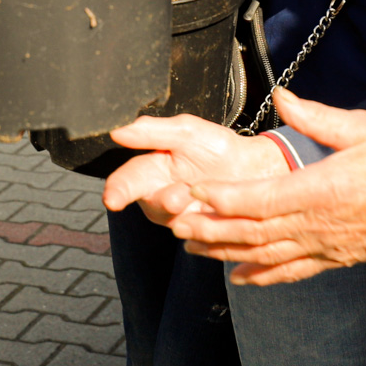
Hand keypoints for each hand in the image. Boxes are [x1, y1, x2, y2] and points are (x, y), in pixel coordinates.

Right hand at [103, 114, 288, 225]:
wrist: (253, 168)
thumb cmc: (216, 147)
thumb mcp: (186, 131)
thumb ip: (152, 131)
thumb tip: (117, 133)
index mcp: (151, 170)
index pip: (125, 182)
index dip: (117, 191)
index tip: (112, 199)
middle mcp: (159, 197)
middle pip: (149, 205)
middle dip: (162, 203)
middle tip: (177, 196)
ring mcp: (178, 218)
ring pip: (172, 221)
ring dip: (187, 209)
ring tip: (200, 193)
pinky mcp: (198, 234)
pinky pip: (195, 234)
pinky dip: (205, 222)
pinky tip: (216, 208)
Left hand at [162, 90, 365, 285]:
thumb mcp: (365, 129)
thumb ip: (318, 117)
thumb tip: (282, 96)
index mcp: (322, 190)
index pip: (262, 199)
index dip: (224, 199)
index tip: (194, 193)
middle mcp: (318, 225)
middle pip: (254, 231)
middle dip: (211, 228)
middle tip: (174, 222)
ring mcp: (325, 246)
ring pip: (265, 255)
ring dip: (225, 251)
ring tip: (191, 245)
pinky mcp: (333, 259)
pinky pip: (291, 271)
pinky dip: (262, 275)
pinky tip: (238, 277)